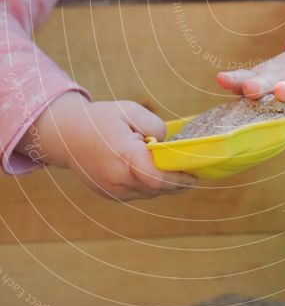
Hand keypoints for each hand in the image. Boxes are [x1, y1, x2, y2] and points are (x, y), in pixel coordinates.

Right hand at [17, 92, 197, 200]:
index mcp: (123, 157)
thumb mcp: (131, 110)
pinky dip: (151, 185)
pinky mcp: (111, 195)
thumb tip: (169, 145)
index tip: (198, 173)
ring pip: (150, 193)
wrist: (66, 135)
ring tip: (179, 169)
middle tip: (196, 171)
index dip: (181, 178)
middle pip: (158, 189)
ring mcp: (112, 191)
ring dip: (166, 184)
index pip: (158, 178)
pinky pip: (139, 194)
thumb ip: (155, 126)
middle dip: (179, 182)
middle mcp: (117, 180)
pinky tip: (158, 172)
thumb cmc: (101, 119)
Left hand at [217, 42, 284, 115]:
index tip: (222, 79)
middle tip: (250, 88)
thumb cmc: (282, 80)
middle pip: (268, 81)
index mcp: (262, 78)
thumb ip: (241, 84)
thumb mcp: (263, 81)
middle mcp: (280, 79)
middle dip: (259, 85)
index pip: (244, 78)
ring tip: (283, 92)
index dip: (234, 80)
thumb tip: (219, 81)